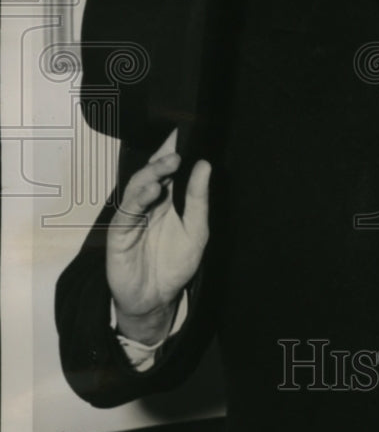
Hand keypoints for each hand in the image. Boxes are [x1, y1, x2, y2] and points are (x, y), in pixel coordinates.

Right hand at [107, 130, 210, 343]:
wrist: (157, 299)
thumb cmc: (175, 264)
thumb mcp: (196, 230)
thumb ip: (198, 199)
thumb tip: (205, 165)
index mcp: (165, 201)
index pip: (166, 171)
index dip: (169, 151)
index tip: (179, 132)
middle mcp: (146, 206)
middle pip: (149, 176)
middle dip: (161, 161)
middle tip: (175, 151)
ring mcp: (131, 218)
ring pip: (136, 189)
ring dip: (151, 175)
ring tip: (166, 167)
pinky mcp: (119, 234)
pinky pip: (127, 212)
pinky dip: (139, 199)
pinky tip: (153, 191)